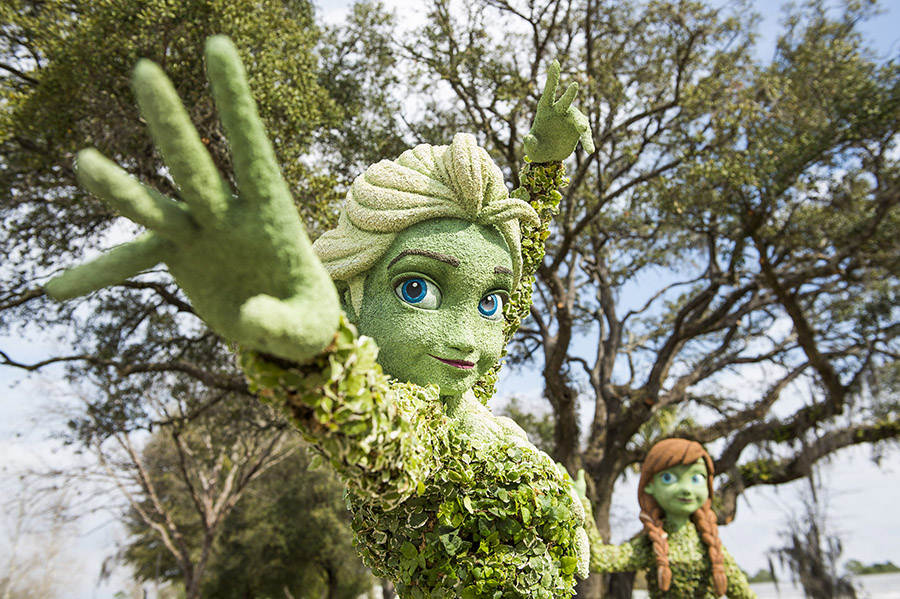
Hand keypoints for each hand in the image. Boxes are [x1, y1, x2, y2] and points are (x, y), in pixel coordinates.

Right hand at [44, 36, 338, 363]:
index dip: (234, 102)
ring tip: (84, 163)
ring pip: (157, 205)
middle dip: (172, 124)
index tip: (217, 47)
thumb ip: (282, 325)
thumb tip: (251, 318)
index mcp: (271, 216)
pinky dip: (97, 273)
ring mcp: (200, 231)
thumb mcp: (306, 330)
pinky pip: (130, 262)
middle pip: (196, 167)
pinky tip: (58, 288)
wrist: (285, 334)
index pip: (251, 151)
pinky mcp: (179, 254)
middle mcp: (229, 215)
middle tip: (147, 72)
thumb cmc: (307, 323)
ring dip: (121, 188)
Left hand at [524, 60, 594, 162]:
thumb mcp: (532, 148)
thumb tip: (527, 138)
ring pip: (578, 119)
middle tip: (574, 85)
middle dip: (570, 94)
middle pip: (565, 101)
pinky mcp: (578, 130)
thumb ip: (530, 143)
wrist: (548, 157)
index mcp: (545, 110)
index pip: (549, 92)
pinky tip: (590, 151)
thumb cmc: (537, 149)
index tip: (555, 63)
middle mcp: (559, 112)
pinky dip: (588, 142)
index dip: (552, 78)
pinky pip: (585, 135)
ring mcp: (570, 120)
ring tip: (583, 129)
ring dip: (581, 124)